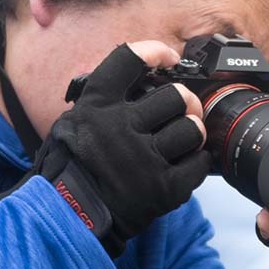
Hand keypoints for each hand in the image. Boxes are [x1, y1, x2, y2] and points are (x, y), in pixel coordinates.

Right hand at [33, 41, 210, 257]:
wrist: (69, 218)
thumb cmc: (71, 170)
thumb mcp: (73, 124)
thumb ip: (101, 103)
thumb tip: (137, 80)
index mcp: (96, 108)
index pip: (128, 60)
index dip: (155, 51)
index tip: (168, 57)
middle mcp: (120, 128)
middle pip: (175, 96)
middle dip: (184, 102)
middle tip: (182, 110)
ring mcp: (143, 159)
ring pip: (192, 129)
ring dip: (192, 133)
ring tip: (183, 140)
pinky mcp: (163, 189)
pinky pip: (200, 163)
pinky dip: (198, 162)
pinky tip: (185, 164)